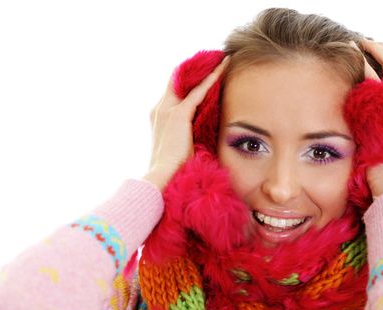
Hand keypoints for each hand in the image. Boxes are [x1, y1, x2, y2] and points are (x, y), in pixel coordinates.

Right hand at [143, 56, 229, 189]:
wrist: (162, 176)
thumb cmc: (173, 169)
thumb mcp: (179, 147)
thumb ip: (187, 135)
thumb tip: (202, 136)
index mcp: (158, 117)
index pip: (173, 91)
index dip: (187, 80)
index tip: (203, 73)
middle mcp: (160, 109)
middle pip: (177, 80)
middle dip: (195, 70)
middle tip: (214, 59)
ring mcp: (167, 110)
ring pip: (188, 82)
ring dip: (205, 70)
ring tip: (222, 59)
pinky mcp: (179, 114)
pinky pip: (199, 90)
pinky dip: (212, 78)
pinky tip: (224, 67)